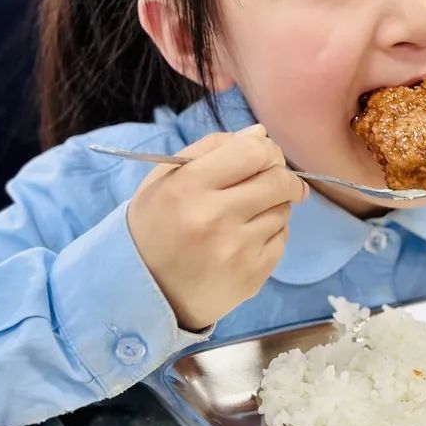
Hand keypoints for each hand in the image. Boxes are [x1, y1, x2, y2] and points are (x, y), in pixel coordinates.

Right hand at [126, 124, 307, 330]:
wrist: (143, 291)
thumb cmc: (154, 225)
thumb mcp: (166, 178)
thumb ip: (211, 148)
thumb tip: (260, 134)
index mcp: (188, 187)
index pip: (253, 152)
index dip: (267, 149)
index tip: (265, 157)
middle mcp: (214, 218)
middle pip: (277, 181)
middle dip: (282, 176)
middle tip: (274, 180)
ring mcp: (236, 250)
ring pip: (283, 210)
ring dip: (274, 205)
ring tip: (248, 212)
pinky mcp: (252, 275)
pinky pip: (282, 238)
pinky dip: (272, 232)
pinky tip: (247, 236)